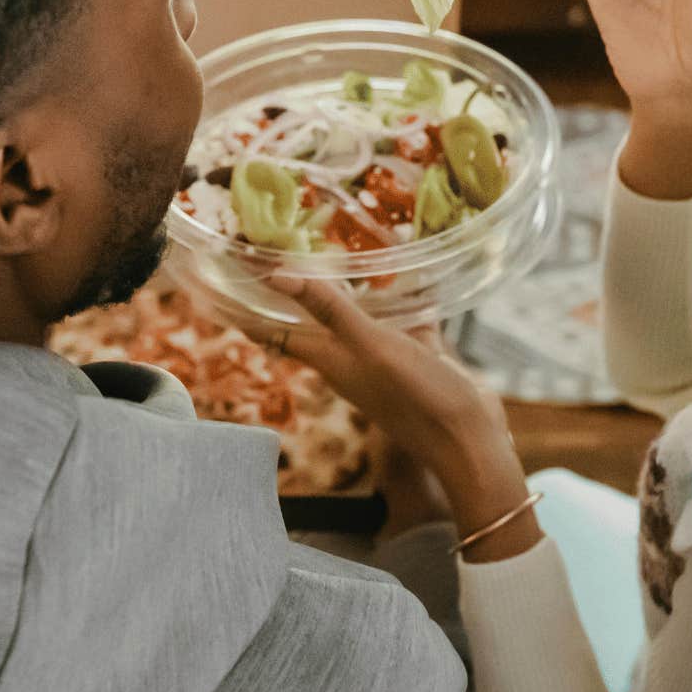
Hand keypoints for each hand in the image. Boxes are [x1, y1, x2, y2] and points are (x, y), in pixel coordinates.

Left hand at [260, 275, 540, 561]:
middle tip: (270, 250)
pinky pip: (404, 318)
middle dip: (287, 291)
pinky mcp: (420, 354)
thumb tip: (277, 275)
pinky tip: (412, 271)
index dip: (246, 308)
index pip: (273, 331)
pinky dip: (402, 295)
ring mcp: (386, 357)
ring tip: (332, 249)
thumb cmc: (418, 397)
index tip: (222, 278)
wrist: (470, 443)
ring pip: (355, 317)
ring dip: (343, 290)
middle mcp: (351, 358)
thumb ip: (331, 310)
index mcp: (330, 359)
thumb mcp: (371, 346)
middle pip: (308, 321)